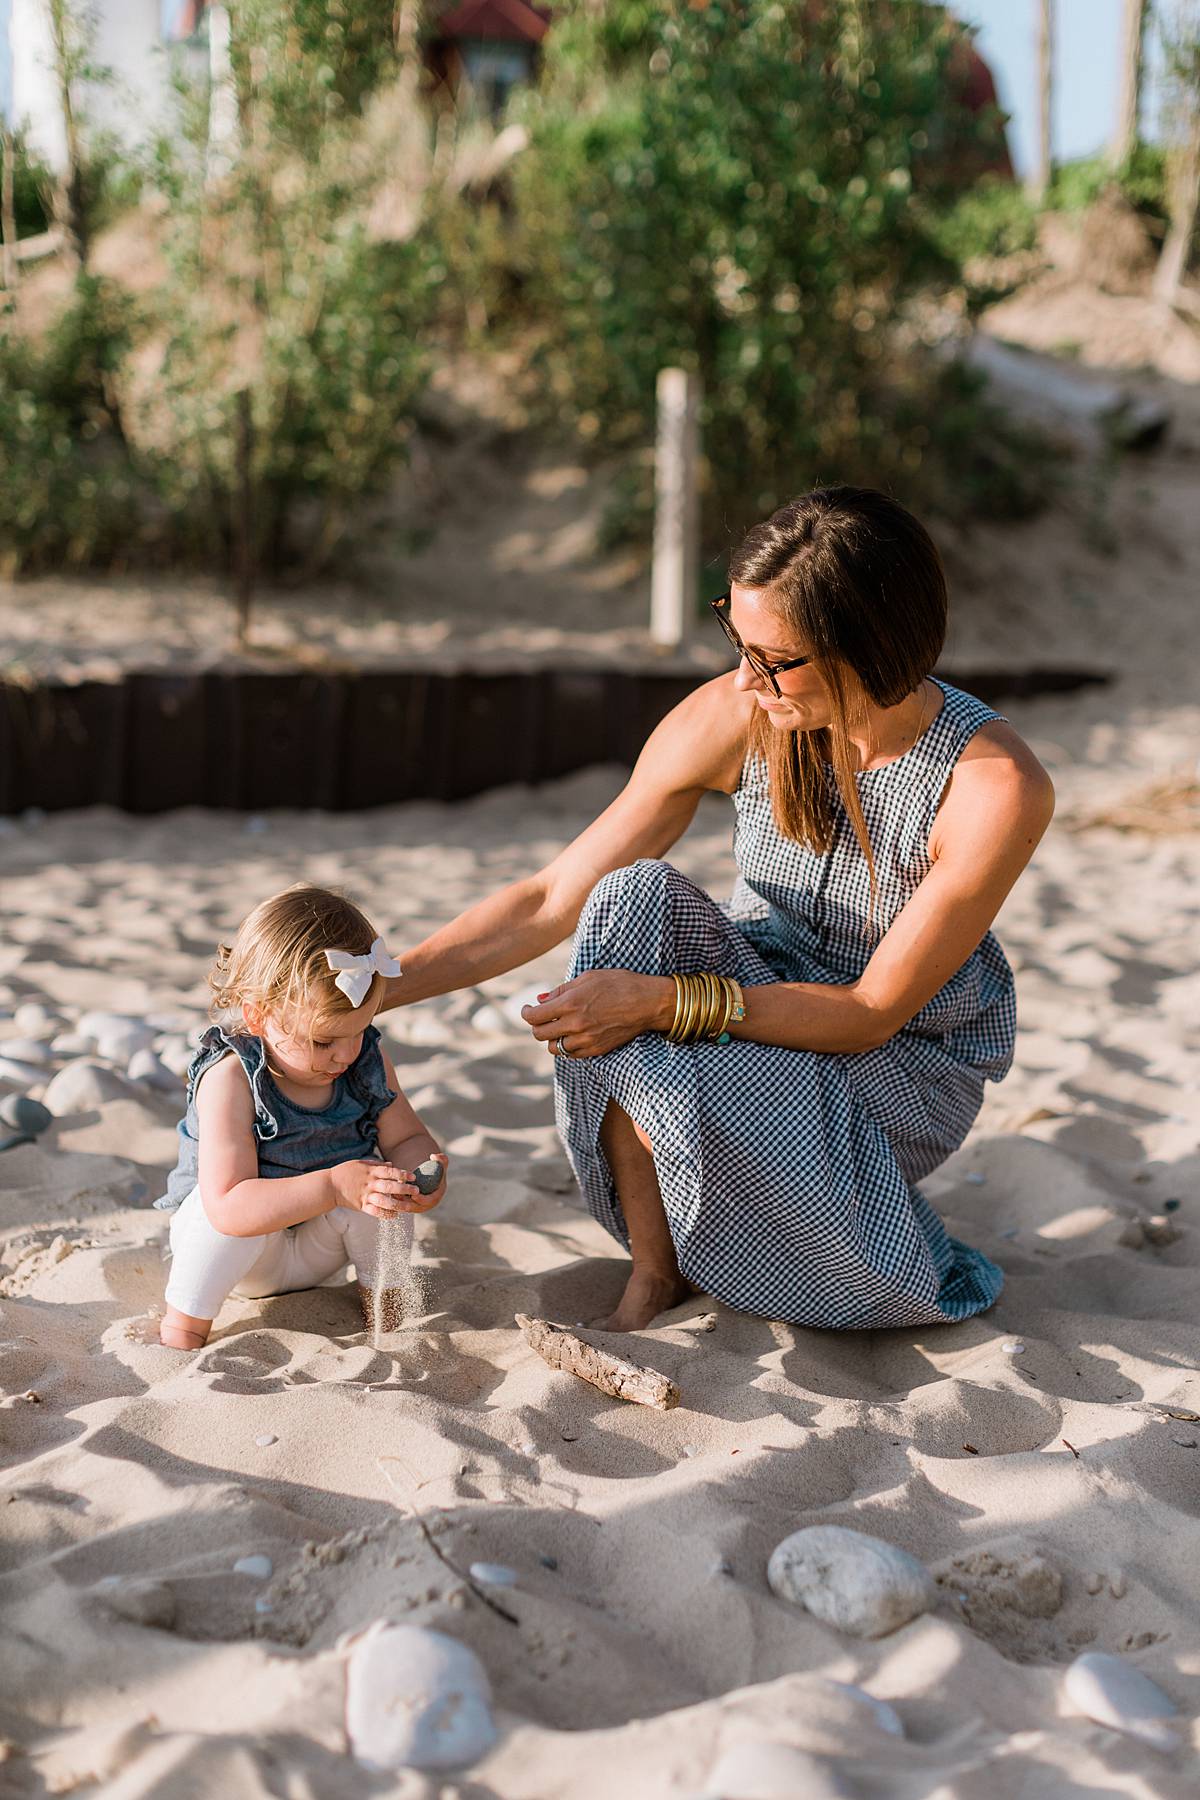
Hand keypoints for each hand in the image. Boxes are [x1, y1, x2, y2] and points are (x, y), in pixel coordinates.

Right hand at [330, 1158, 413, 1219]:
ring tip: (410, 1207)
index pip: (390, 1172)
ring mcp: (365, 1195)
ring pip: (384, 1201)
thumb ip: (377, 1165)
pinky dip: (385, 1214)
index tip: (413, 1177)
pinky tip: (394, 1215)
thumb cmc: (345, 1172)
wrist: (329, 1186)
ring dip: (398, 1204)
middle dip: (405, 1189)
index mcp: (370, 1171)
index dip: (402, 1174)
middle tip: (416, 1191)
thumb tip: (392, 1165)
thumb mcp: (361, 1163)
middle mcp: (369, 1183)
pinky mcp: (361, 1205)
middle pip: (390, 1186)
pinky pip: (375, 1211)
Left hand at [391, 1150, 448, 1213]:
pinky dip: (396, 1203)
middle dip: (407, 1203)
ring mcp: (418, 1206)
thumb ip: (441, 1159)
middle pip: (416, 1207)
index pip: (429, 1201)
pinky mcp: (410, 1206)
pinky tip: (390, 1195)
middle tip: (398, 1195)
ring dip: (399, 1203)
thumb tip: (434, 1156)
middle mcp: (427, 1204)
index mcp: (435, 1196)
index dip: (422, 1199)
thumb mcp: (441, 1164)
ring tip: (392, 1194)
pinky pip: (402, 1207)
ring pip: (407, 1208)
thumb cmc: (435, 1170)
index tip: (414, 1195)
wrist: (429, 1177)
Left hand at [521, 971, 672, 1059]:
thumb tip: (540, 1000)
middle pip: (540, 1034)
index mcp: (571, 1003)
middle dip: (536, 1026)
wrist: (648, 1002)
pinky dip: (567, 1046)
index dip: (526, 1013)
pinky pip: (571, 1054)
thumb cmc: (619, 984)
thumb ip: (561, 991)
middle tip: (540, 1018)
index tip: (527, 1009)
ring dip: (551, 1038)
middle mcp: (576, 1025)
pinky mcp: (596, 1050)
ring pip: (554, 1048)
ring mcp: (586, 1040)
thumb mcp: (588, 978)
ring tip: (558, 1027)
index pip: (535, 1016)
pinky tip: (572, 1035)